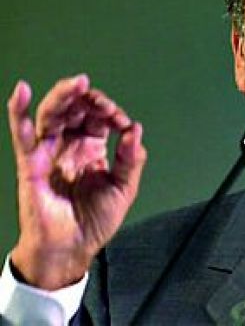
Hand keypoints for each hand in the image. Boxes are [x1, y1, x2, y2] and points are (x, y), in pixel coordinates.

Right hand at [7, 75, 146, 289]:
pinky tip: (21, 91)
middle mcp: (70, 145)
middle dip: (91, 99)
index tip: (123, 123)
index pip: (99, 117)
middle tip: (103, 103)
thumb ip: (131, 160)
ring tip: (78, 84)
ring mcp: (50, 152)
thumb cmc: (95, 220)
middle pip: (76, 109)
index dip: (111, 113)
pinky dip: (18, 112)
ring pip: (52, 114)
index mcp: (92, 148)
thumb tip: (136, 130)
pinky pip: (23, 136)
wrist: (72, 249)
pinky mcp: (32, 164)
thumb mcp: (123, 189)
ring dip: (64, 96)